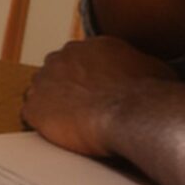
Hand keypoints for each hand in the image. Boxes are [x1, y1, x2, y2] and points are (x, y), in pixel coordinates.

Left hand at [20, 36, 178, 158]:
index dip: (85, 78)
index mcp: (91, 47)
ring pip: (41, 92)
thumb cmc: (149, 94)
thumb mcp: (154, 69)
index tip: (93, 93)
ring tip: (69, 126)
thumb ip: (139, 66)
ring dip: (51, 106)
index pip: (79, 59)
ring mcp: (45, 81)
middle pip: (56, 71)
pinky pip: (31, 115)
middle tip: (79, 110)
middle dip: (65, 88)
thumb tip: (148, 73)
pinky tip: (58, 136)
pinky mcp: (35, 107)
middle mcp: (63, 57)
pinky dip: (42, 126)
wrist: (132, 113)